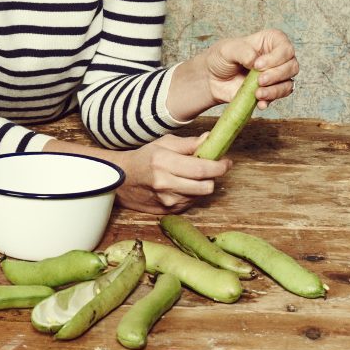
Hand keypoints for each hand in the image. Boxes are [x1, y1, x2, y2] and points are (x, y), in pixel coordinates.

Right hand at [111, 134, 231, 213]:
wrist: (122, 180)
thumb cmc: (144, 158)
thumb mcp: (163, 144)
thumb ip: (188, 143)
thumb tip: (209, 139)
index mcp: (164, 162)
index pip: (201, 169)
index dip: (219, 166)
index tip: (226, 162)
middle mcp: (166, 184)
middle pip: (206, 186)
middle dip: (213, 177)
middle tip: (211, 167)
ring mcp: (167, 201)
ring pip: (201, 195)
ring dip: (202, 185)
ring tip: (192, 175)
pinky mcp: (169, 211)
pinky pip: (192, 203)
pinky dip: (192, 193)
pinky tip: (183, 185)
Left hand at [205, 28, 297, 108]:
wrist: (211, 79)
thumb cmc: (220, 58)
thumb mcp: (227, 50)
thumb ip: (243, 52)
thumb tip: (256, 61)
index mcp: (268, 41)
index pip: (285, 47)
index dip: (276, 57)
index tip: (257, 64)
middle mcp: (275, 58)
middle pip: (292, 66)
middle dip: (277, 75)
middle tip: (259, 80)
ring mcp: (274, 75)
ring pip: (288, 83)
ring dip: (275, 90)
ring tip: (257, 94)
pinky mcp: (270, 90)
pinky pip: (279, 97)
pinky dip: (271, 100)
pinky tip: (260, 103)